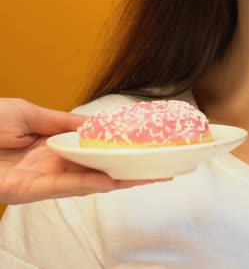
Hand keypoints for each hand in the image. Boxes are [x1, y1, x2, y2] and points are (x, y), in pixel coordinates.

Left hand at [0, 98, 166, 204]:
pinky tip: (114, 181)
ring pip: (92, 179)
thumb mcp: (28, 113)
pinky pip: (68, 187)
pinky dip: (91, 183)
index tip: (146, 142)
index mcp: (54, 141)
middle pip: (101, 165)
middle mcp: (56, 162)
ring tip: (152, 174)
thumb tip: (97, 125)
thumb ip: (64, 121)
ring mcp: (47, 178)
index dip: (120, 145)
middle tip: (163, 164)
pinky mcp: (33, 191)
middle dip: (131, 166)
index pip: (96, 145)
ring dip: (122, 178)